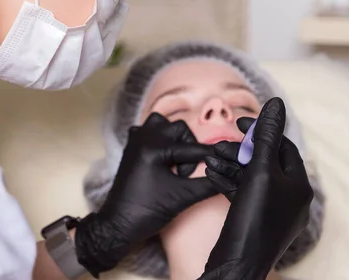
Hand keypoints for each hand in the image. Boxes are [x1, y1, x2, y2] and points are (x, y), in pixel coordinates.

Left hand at [75, 113, 217, 277]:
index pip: (191, 148)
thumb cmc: (148, 211)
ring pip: (161, 124)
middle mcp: (143, 138)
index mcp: (154, 148)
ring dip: (173, 138)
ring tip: (176, 161)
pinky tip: (164, 158)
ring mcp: (134, 141)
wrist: (118, 224)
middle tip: (187, 172)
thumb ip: (208, 184)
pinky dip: (159, 139)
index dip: (210, 154)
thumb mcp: (183, 197)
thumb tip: (229, 176)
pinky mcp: (130, 147)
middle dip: (189, 147)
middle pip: (178, 128)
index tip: (226, 155)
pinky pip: (147, 131)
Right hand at [199, 98, 313, 279]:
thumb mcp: (260, 171)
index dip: (261, 130)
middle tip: (219, 143)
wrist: (236, 265)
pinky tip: (211, 173)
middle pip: (265, 161)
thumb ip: (266, 137)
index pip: (283, 146)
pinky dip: (229, 182)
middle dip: (241, 150)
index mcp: (299, 186)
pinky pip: (244, 194)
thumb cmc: (253, 219)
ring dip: (231, 164)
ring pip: (252, 178)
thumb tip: (276, 103)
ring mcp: (273, 212)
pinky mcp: (255, 221)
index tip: (240, 122)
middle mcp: (290, 199)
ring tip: (210, 156)